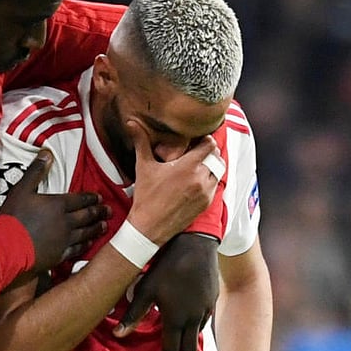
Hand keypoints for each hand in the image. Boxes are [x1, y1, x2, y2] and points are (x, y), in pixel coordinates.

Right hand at [0, 151, 109, 272]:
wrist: (8, 248)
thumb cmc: (13, 218)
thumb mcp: (21, 189)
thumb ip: (36, 171)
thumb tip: (47, 153)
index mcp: (58, 204)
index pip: (80, 199)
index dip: (91, 198)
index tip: (99, 197)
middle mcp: (66, 222)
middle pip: (87, 215)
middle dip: (99, 212)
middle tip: (108, 211)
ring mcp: (65, 240)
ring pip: (86, 232)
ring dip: (96, 228)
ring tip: (104, 226)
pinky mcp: (60, 255)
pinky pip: (77, 249)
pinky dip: (86, 245)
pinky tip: (90, 243)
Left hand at [114, 233, 219, 350]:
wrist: (196, 245)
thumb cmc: (165, 266)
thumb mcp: (145, 289)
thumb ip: (133, 314)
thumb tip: (118, 335)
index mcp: (176, 318)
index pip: (171, 348)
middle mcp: (193, 318)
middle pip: (188, 348)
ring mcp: (205, 308)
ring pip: (198, 334)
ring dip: (192, 348)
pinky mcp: (212, 298)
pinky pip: (205, 319)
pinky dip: (198, 330)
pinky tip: (195, 330)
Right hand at [123, 119, 220, 244]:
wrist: (149, 227)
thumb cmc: (146, 197)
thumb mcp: (143, 167)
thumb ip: (141, 142)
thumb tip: (131, 123)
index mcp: (187, 166)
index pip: (209, 144)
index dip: (205, 140)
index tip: (197, 140)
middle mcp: (200, 178)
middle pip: (216, 156)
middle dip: (209, 153)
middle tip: (198, 152)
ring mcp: (205, 192)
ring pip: (219, 171)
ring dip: (211, 167)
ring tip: (198, 166)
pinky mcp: (206, 204)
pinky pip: (215, 186)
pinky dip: (209, 181)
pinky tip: (197, 181)